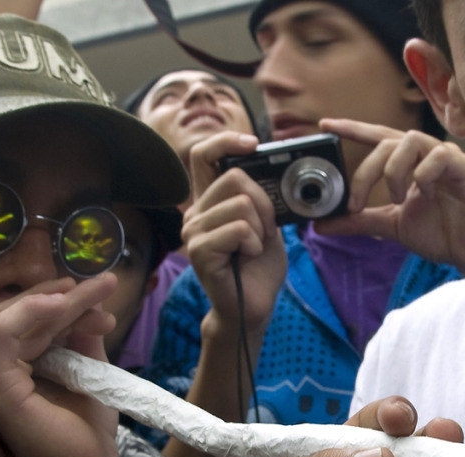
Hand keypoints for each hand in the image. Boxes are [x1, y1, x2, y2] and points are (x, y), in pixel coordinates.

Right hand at [0, 274, 122, 456]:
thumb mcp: (86, 372)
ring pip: (3, 317)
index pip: (20, 318)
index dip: (55, 296)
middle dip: (60, 293)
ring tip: (95, 292)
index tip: (97, 289)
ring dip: (52, 298)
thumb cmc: (87, 432)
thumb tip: (91, 303)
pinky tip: (61, 304)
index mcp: (9, 367)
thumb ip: (81, 338)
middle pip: (12, 314)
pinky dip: (28, 313)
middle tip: (104, 285)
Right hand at [184, 130, 287, 337]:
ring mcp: (193, 231)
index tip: (253, 144)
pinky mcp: (198, 250)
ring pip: (242, 205)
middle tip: (264, 232)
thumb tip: (272, 172)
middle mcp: (195, 213)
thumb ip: (261, 198)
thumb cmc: (258, 268)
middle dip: (263, 204)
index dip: (226, 141)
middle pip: (235, 177)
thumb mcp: (266, 225)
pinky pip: (239, 229)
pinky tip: (246, 259)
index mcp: (210, 202)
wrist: (254, 306)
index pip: (203, 156)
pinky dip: (254, 245)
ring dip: (260, 230)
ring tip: (252, 250)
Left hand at [314, 119, 464, 274]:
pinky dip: (424, 175)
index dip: (353, 128)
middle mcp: (429, 154)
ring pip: (411, 140)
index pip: (379, 137)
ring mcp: (449, 159)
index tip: (325, 125)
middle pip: (388, 141)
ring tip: (397, 200)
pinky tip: (426, 196)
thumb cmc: (439, 235)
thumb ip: (359, 220)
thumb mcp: (390, 226)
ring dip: (394, 170)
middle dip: (366, 170)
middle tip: (355, 201)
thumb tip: (321, 225)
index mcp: (411, 163)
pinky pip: (440, 156)